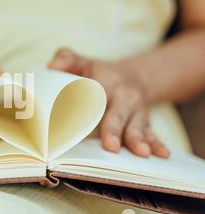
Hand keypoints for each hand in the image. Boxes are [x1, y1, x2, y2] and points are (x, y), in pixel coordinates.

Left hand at [47, 48, 169, 157]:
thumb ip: (66, 60)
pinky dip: (157, 144)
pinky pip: (152, 133)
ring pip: (137, 125)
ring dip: (138, 139)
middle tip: (110, 145)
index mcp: (106, 81)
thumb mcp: (83, 62)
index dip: (90, 106)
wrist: (135, 77)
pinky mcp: (144, 123)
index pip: (96, 94)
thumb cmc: (99, 74)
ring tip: (142, 152)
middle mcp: (124, 96)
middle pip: (117, 114)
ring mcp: (136, 111)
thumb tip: (52, 66)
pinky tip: (162, 154)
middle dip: (114, 129)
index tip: (81, 121)